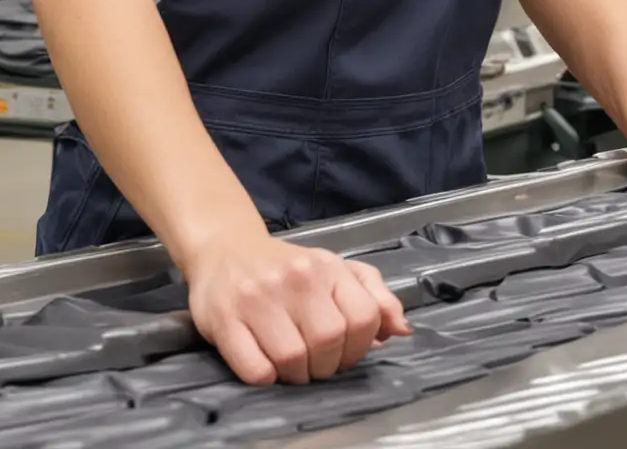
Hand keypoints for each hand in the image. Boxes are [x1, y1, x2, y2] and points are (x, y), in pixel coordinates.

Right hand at [183, 229, 411, 385]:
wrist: (227, 249)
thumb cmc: (288, 268)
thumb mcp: (337, 269)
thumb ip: (375, 296)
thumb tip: (401, 329)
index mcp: (328, 267)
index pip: (364, 318)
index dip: (359, 347)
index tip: (344, 351)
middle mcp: (295, 278)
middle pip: (329, 341)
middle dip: (327, 365)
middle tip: (316, 362)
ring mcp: (257, 297)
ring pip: (293, 359)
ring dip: (296, 374)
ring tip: (291, 364)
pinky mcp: (224, 319)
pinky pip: (255, 369)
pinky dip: (266, 377)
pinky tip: (267, 364)